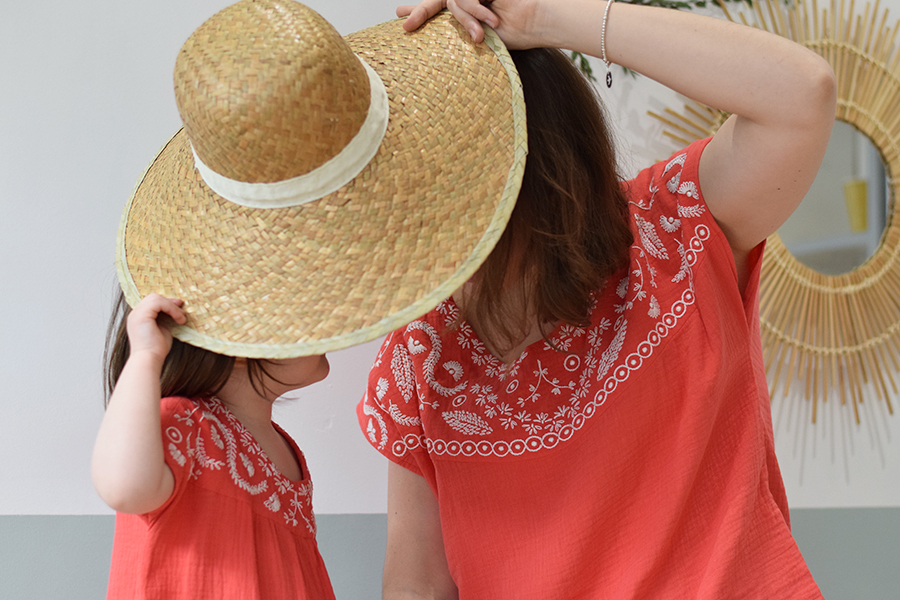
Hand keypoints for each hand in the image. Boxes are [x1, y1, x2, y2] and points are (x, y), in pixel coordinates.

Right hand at [126, 293, 185, 362]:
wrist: (149, 359)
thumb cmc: (156, 349)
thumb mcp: (163, 329)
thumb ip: (165, 319)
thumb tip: (176, 311)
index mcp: (139, 318)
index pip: (151, 302)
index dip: (166, 303)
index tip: (179, 308)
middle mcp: (135, 314)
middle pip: (152, 297)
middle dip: (169, 302)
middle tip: (182, 310)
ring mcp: (136, 314)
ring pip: (156, 298)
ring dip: (172, 306)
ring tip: (181, 318)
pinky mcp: (141, 315)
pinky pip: (158, 302)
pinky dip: (171, 308)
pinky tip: (178, 319)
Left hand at [397, 0, 542, 48]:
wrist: (536, 22)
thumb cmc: (514, 33)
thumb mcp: (478, 34)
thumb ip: (457, 29)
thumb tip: (427, 35)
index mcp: (467, 10)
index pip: (439, 6)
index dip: (420, 10)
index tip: (399, 16)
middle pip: (440, 0)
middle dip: (422, 10)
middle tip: (407, 24)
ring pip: (454, 1)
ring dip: (467, 19)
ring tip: (481, 34)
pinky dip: (474, 9)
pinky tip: (491, 19)